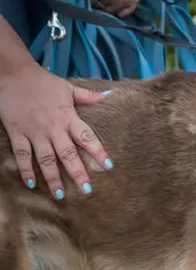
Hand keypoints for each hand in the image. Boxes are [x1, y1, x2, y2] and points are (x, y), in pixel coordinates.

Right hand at [0, 61, 112, 197]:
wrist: (13, 74)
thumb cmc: (42, 81)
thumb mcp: (67, 87)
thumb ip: (87, 96)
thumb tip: (109, 95)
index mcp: (68, 117)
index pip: (87, 137)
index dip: (98, 151)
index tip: (109, 166)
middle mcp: (53, 128)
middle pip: (68, 154)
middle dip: (78, 173)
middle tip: (87, 190)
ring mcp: (35, 132)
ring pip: (46, 159)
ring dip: (53, 178)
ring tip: (60, 195)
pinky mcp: (17, 133)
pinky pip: (22, 155)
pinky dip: (26, 169)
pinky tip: (31, 184)